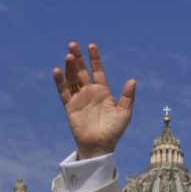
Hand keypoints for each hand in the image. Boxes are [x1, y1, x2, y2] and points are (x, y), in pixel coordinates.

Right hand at [52, 42, 135, 158]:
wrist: (100, 146)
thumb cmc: (113, 131)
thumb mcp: (124, 113)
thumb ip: (128, 97)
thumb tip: (132, 80)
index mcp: (103, 92)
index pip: (97, 71)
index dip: (95, 59)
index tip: (92, 46)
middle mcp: (89, 93)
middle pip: (82, 71)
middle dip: (78, 58)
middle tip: (73, 45)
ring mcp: (79, 99)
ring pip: (72, 78)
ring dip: (70, 67)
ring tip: (69, 55)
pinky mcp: (70, 107)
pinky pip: (63, 92)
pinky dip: (60, 82)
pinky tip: (57, 71)